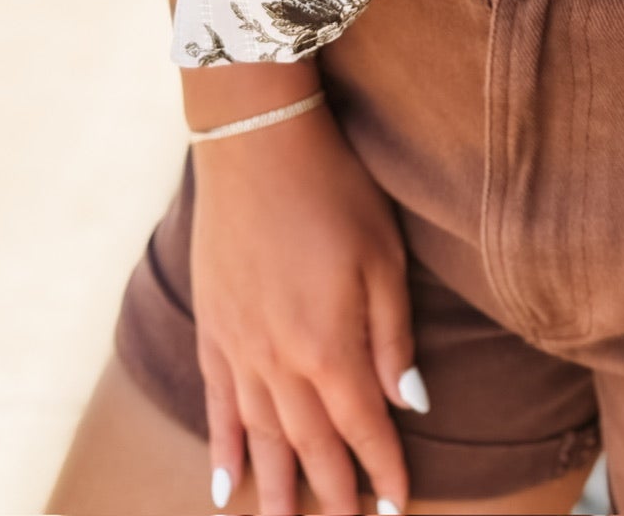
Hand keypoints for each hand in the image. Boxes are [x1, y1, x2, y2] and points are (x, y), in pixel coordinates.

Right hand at [190, 101, 424, 515]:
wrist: (256, 144)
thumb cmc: (335, 189)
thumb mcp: (384, 256)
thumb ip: (393, 336)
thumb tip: (411, 404)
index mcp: (331, 346)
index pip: (364, 427)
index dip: (382, 470)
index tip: (397, 507)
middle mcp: (281, 361)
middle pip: (311, 444)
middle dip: (333, 494)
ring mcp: (239, 349)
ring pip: (261, 438)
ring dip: (277, 489)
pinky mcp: (213, 330)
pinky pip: (217, 407)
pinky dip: (223, 450)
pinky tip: (225, 487)